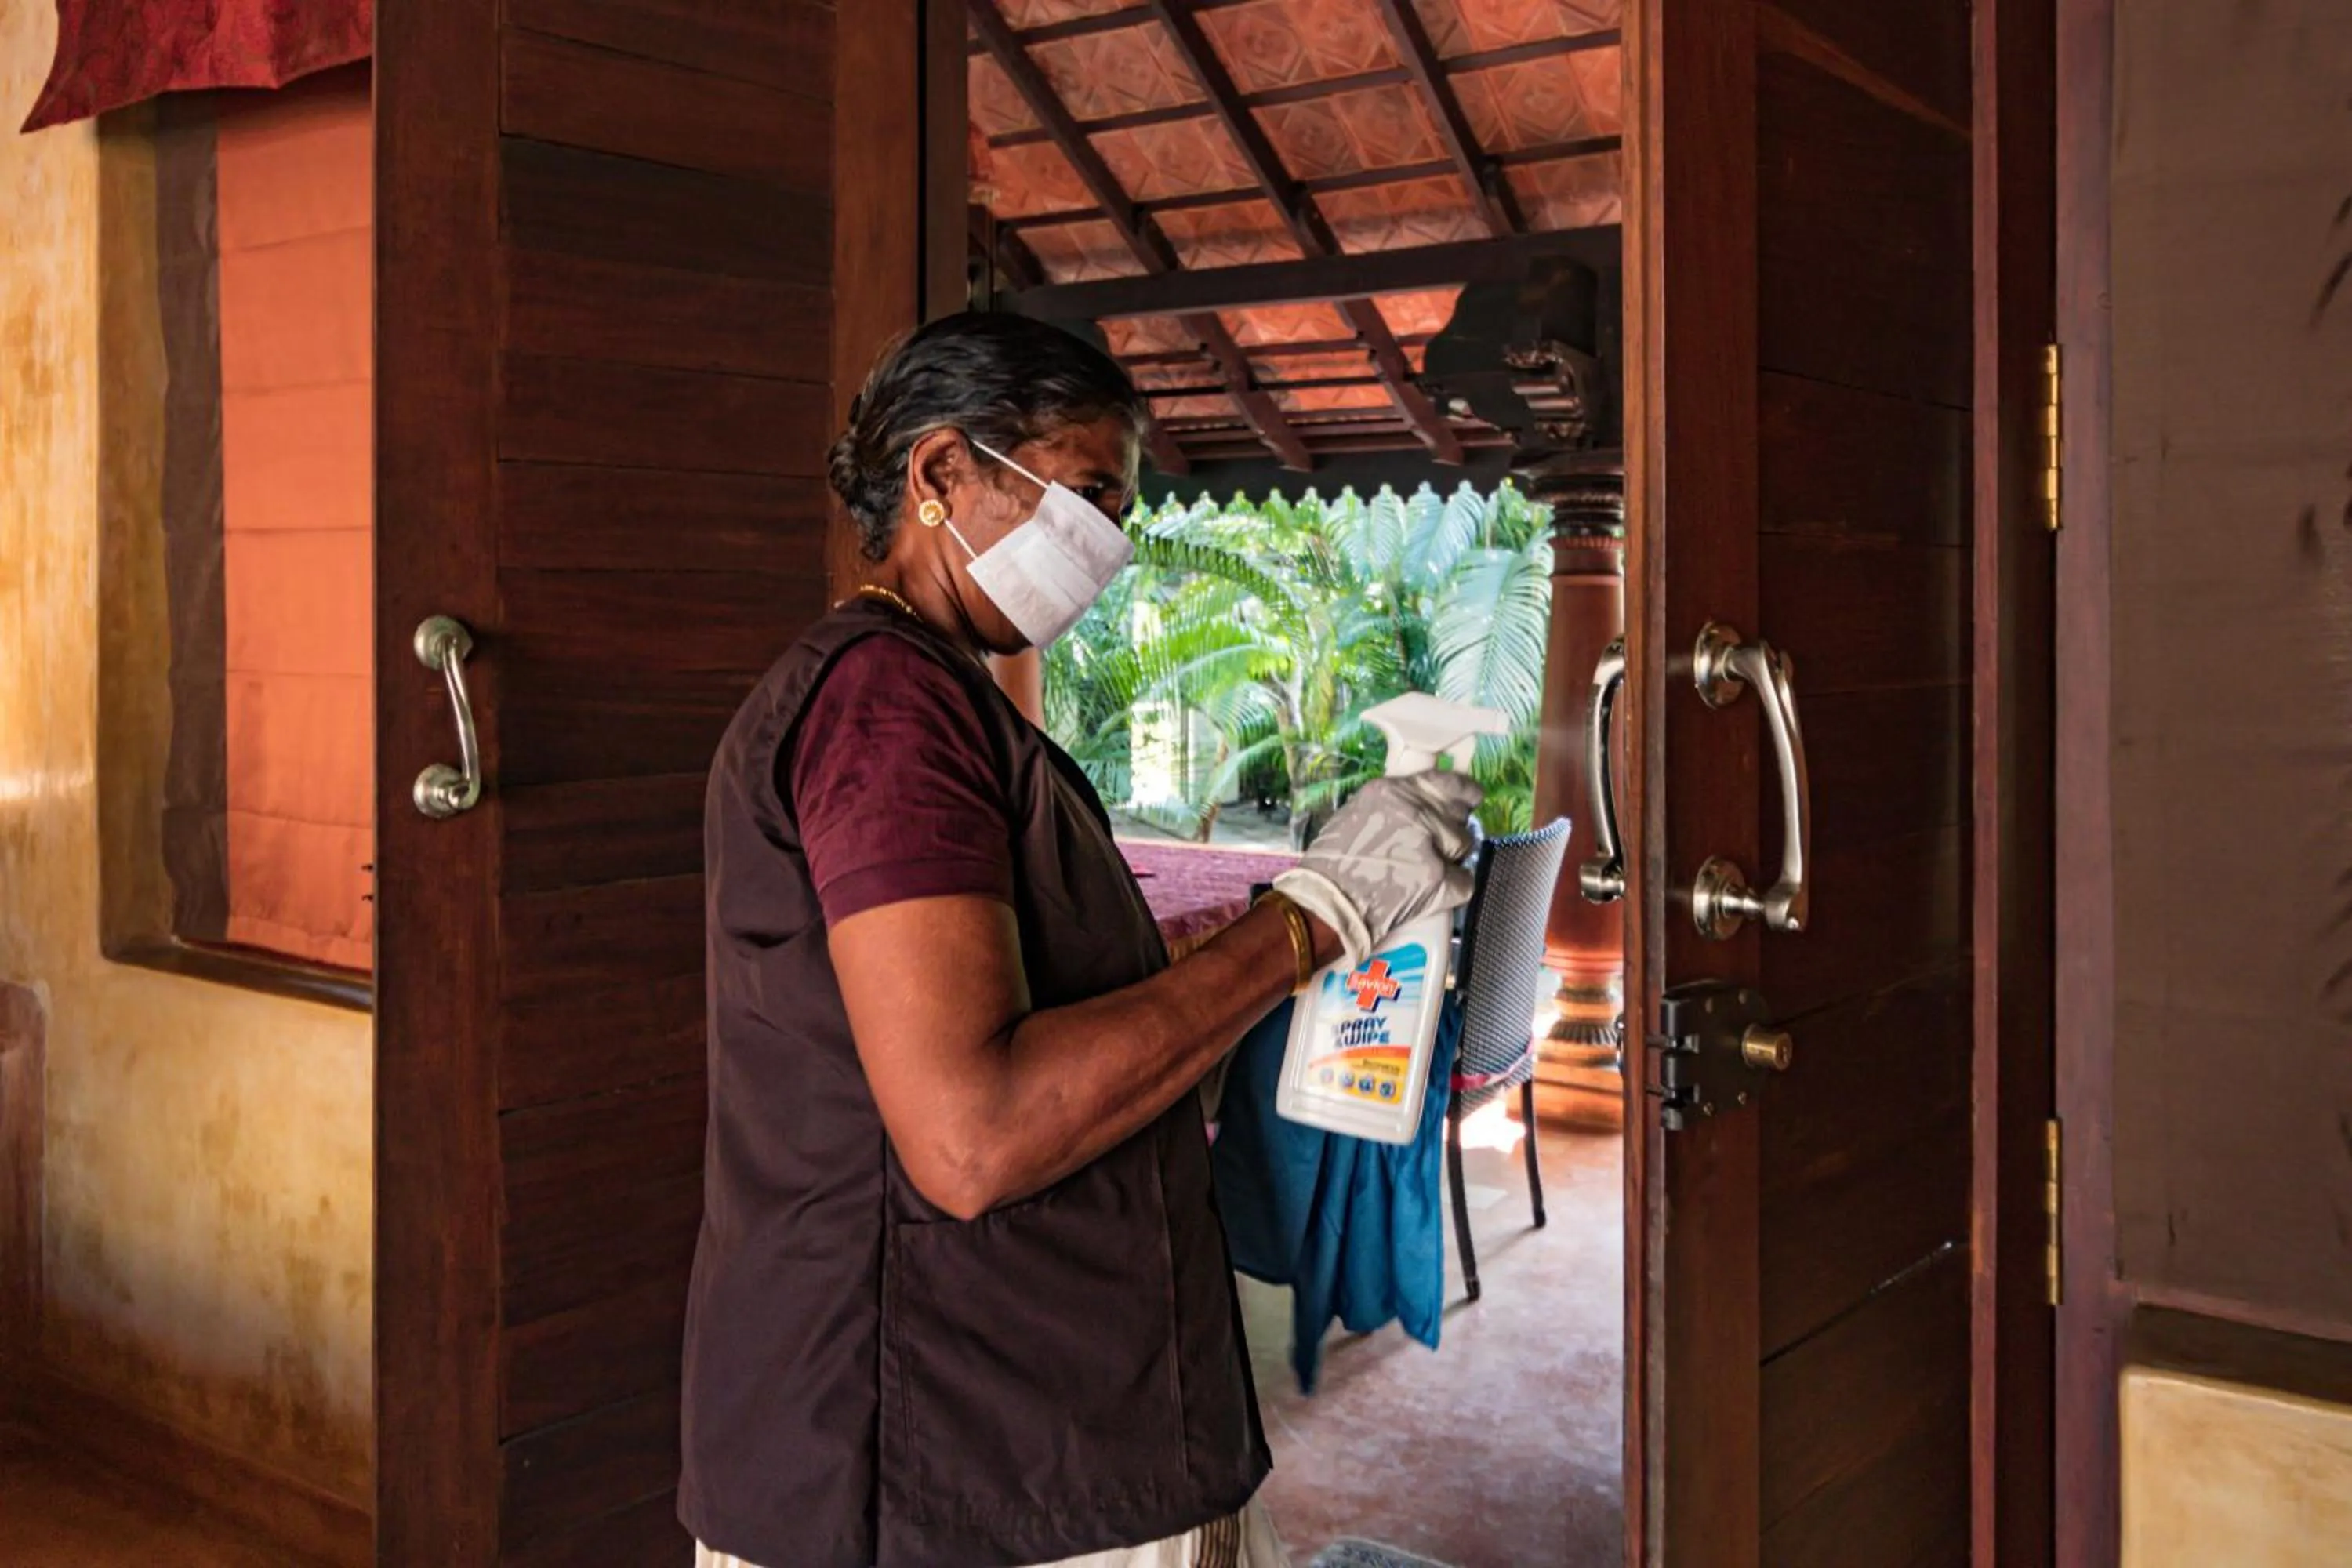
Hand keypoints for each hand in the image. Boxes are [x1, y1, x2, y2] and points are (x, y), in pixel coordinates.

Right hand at [1272, 771, 1482, 966]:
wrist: (1325, 904)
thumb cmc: (1331, 865)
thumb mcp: (1357, 815)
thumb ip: (1392, 807)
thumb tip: (1419, 810)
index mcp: (1392, 791)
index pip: (1444, 782)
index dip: (1464, 790)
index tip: (1472, 797)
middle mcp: (1415, 811)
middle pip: (1458, 814)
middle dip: (1451, 831)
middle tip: (1437, 848)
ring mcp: (1430, 845)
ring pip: (1465, 846)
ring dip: (1451, 860)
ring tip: (1425, 874)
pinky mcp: (1438, 879)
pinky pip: (1465, 881)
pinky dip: (1453, 890)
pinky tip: (1433, 894)